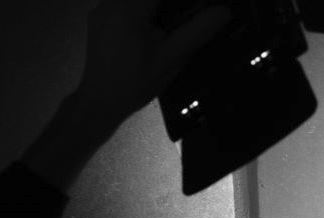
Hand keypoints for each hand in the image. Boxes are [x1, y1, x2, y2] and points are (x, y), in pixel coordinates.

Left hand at [20, 0, 231, 189]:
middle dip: (171, 6)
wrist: (101, 102)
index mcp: (129, 9)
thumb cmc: (136, 83)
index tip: (198, 7)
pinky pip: (125, 5)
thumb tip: (223, 12)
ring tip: (170, 27)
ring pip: (136, 0)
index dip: (183, 2)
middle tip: (187, 17)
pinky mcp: (99, 18)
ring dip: (157, 8)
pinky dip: (143, 10)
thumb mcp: (172, 57)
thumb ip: (198, 31)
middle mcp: (111, 2)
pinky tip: (152, 29)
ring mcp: (102, 9)